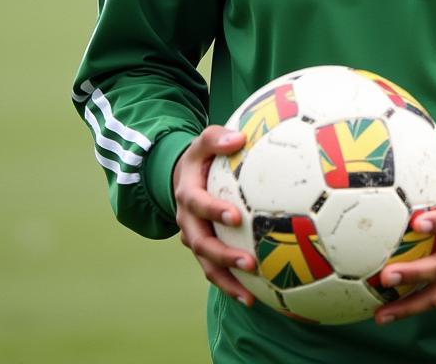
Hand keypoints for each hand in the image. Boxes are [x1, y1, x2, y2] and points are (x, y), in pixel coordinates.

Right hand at [172, 125, 256, 305]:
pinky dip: (231, 286)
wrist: (182, 178)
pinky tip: (254, 298)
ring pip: (206, 265)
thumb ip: (217, 138)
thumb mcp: (203, 141)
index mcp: (187, 193)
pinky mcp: (204, 251)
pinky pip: (215, 272)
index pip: (197, 204)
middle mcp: (187, 221)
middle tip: (249, 262)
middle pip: (201, 243)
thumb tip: (240, 138)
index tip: (235, 216)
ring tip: (250, 295)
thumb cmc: (201, 157)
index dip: (213, 211)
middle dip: (223, 255)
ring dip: (227, 280)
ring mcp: (194, 239)